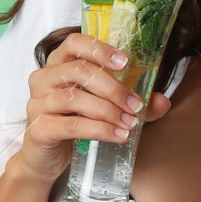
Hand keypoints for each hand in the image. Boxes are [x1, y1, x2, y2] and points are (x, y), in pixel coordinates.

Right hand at [12, 31, 171, 183]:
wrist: (45, 158)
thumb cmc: (73, 124)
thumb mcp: (102, 108)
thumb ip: (130, 102)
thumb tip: (162, 102)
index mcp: (58, 64)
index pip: (74, 43)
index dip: (99, 49)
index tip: (125, 62)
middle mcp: (43, 78)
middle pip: (78, 70)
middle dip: (112, 87)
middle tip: (135, 104)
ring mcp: (37, 103)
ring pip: (75, 98)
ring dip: (108, 111)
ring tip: (129, 123)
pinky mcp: (38, 128)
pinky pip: (72, 125)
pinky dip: (99, 130)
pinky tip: (117, 136)